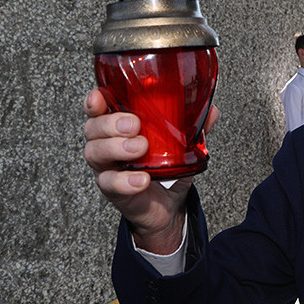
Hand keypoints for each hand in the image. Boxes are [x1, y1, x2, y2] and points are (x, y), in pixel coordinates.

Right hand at [83, 88, 218, 253]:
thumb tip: (211, 111)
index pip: (97, 109)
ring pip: (95, 152)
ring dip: (116, 147)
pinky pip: (110, 183)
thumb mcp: (180, 146)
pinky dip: (126, 180)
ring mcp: (106, 168)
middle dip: (111, 122)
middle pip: (92, 128)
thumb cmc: (165, 169)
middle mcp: (106, 144)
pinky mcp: (112, 190)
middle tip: (135, 125)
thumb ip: (193, 128)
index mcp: (118, 128)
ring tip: (140, 147)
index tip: (100, 97)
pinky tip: (142, 179)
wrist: (167, 206)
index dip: (94, 101)